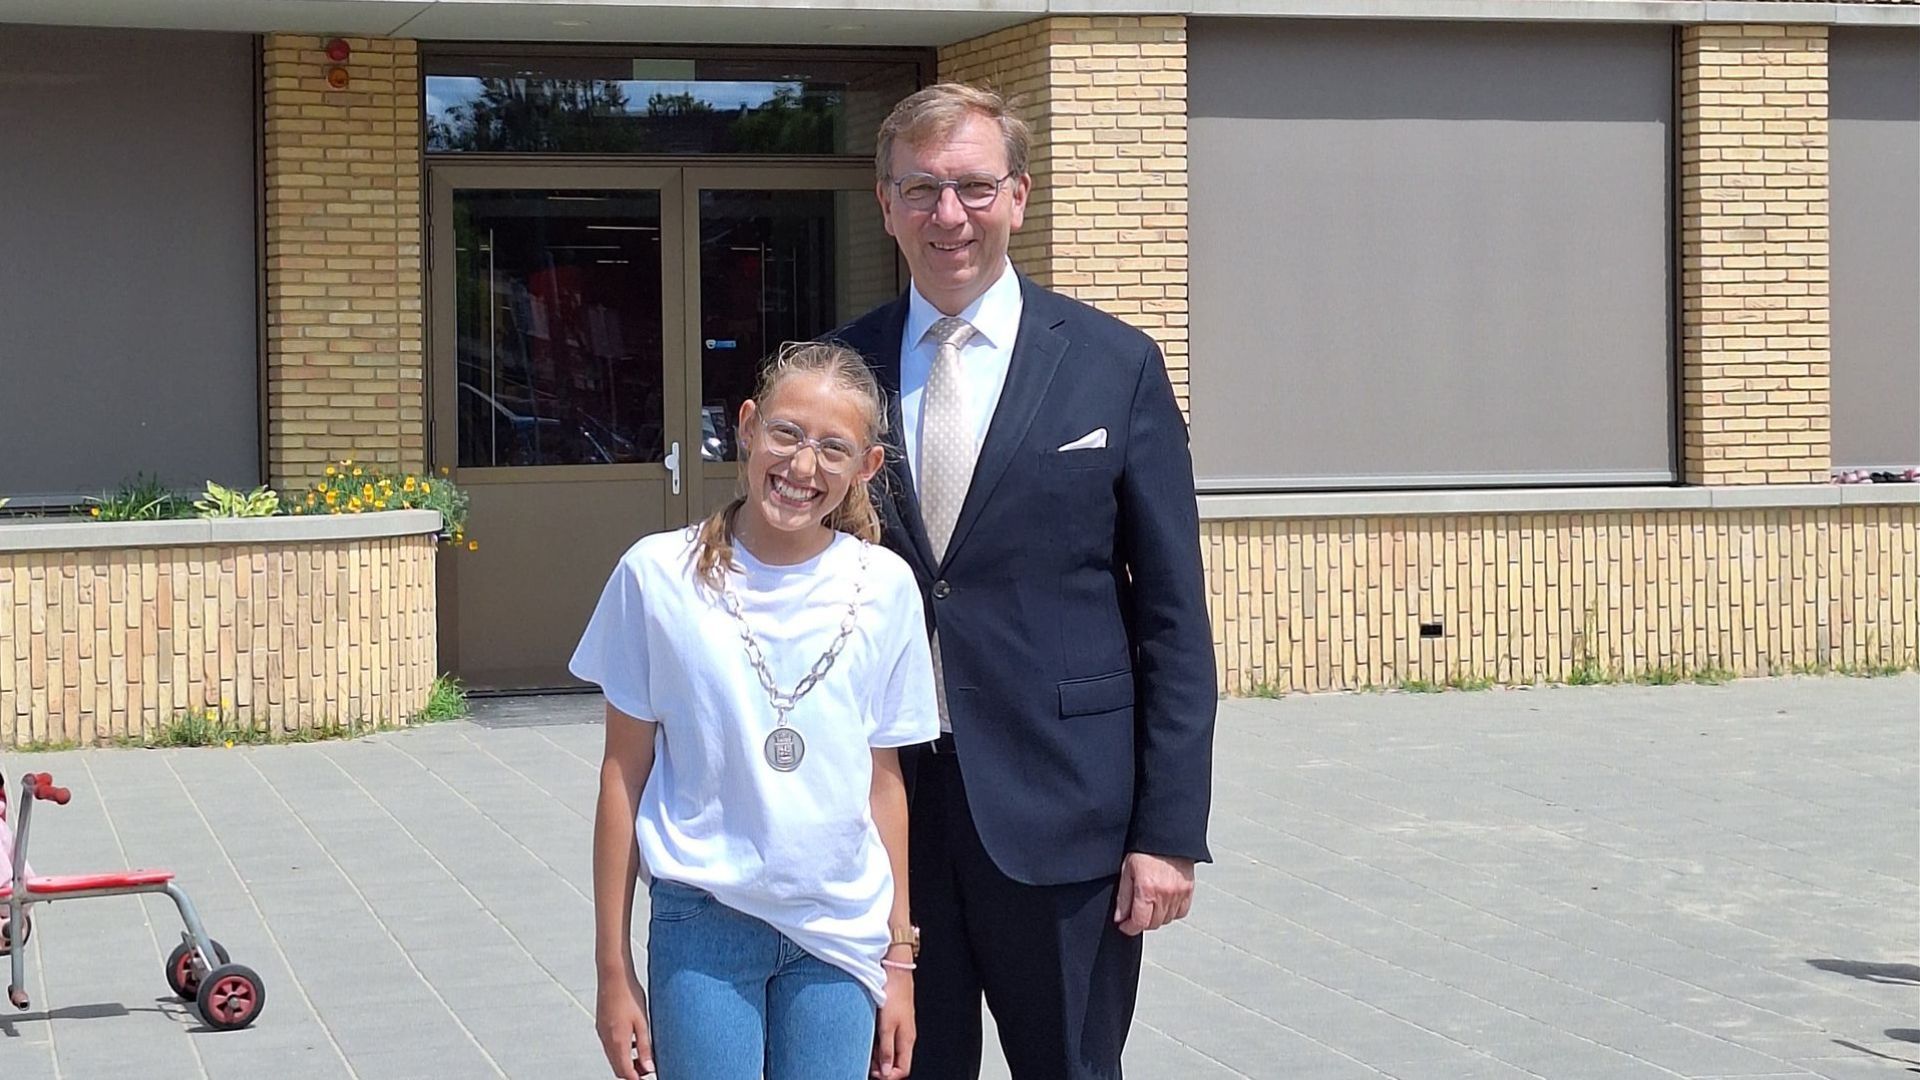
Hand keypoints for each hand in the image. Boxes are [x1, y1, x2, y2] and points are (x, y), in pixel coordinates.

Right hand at [596, 966, 654, 1079]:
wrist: (613, 975)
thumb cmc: (629, 994)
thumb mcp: (643, 1022)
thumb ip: (645, 1047)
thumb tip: (648, 1067)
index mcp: (617, 1041)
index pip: (625, 1072)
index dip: (636, 1079)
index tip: (646, 1079)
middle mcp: (606, 1040)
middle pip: (617, 1067)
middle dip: (631, 1073)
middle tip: (646, 1072)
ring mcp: (602, 1033)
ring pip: (613, 1057)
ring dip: (626, 1063)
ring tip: (642, 1060)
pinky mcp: (602, 1026)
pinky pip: (610, 1046)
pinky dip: (621, 1052)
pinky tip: (633, 1044)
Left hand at [871, 958, 915, 1078]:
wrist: (895, 972)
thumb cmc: (893, 996)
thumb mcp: (887, 1026)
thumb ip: (887, 1050)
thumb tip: (887, 1073)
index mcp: (907, 1040)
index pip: (903, 1069)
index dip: (890, 1077)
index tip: (875, 1076)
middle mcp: (905, 1036)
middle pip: (896, 1062)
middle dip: (882, 1069)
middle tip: (866, 1067)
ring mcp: (900, 1028)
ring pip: (890, 1052)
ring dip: (878, 1057)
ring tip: (863, 1055)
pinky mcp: (893, 1021)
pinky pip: (886, 1040)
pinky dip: (877, 1045)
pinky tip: (866, 1041)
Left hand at [1113, 852, 1194, 935]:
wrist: (1166, 836)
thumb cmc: (1145, 849)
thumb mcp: (1127, 871)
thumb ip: (1123, 897)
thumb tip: (1120, 917)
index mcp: (1147, 889)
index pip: (1140, 922)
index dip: (1129, 928)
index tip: (1125, 926)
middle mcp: (1165, 894)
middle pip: (1153, 924)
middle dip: (1141, 922)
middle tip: (1135, 914)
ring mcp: (1179, 893)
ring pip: (1167, 920)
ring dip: (1156, 918)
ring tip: (1149, 905)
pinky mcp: (1189, 890)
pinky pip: (1181, 912)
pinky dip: (1172, 912)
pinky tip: (1164, 903)